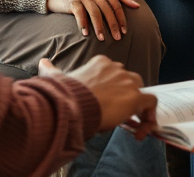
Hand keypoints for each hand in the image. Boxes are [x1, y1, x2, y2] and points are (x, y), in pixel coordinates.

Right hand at [40, 56, 157, 135]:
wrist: (73, 105)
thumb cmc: (65, 94)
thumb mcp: (59, 79)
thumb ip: (53, 71)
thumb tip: (42, 63)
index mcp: (101, 63)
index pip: (114, 74)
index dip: (113, 90)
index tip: (106, 105)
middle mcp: (117, 69)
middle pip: (129, 81)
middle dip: (126, 97)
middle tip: (118, 115)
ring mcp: (127, 82)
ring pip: (141, 92)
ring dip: (137, 109)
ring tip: (131, 126)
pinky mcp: (135, 97)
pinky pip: (151, 104)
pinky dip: (149, 117)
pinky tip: (140, 131)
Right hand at [46, 0, 138, 40]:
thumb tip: (137, 5)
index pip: (117, 3)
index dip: (121, 17)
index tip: (125, 30)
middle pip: (107, 9)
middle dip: (113, 25)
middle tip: (117, 37)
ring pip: (95, 13)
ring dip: (99, 27)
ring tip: (103, 38)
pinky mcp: (73, 1)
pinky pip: (80, 14)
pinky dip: (83, 24)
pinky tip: (86, 34)